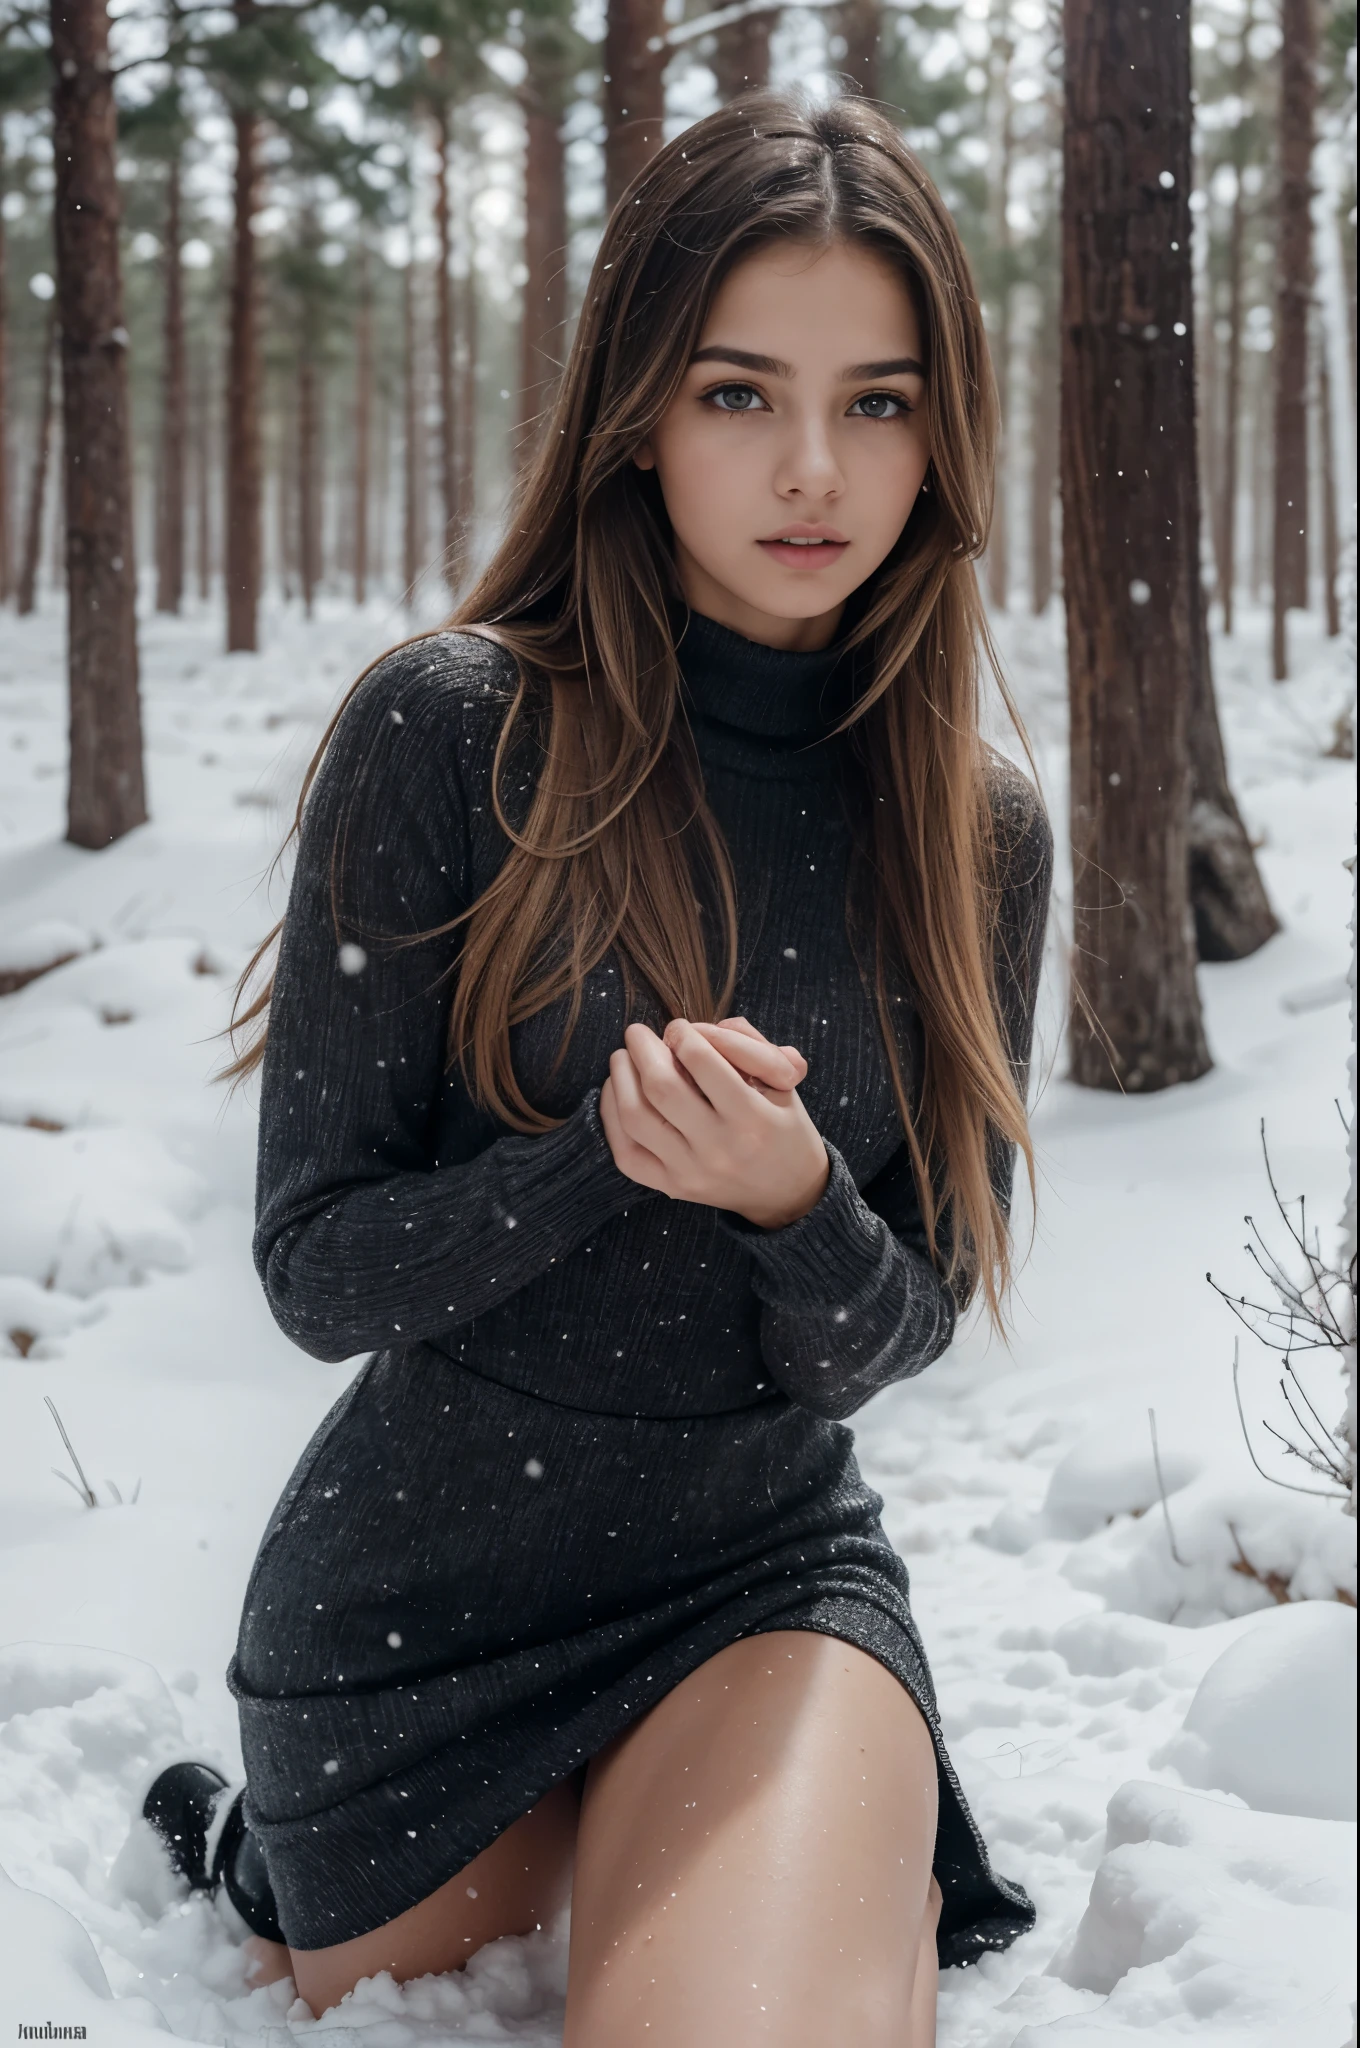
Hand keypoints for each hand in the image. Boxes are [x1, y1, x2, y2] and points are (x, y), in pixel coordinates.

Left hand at [598, 1014, 829, 1229]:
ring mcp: (691, 1171)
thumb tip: (694, 1028)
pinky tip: (616, 1091)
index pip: (702, 1061)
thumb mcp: (784, 1084)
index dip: (682, 1034)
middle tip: (637, 1032)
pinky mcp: (672, 1187)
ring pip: (635, 1118)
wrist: (790, 1194)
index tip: (678, 1028)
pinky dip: (611, 1117)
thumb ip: (746, 1046)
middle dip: (643, 1049)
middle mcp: (719, 1147)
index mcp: (752, 1117)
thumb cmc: (785, 1129)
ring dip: (620, 1078)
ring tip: (621, 1057)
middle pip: (662, 1087)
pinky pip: (626, 1152)